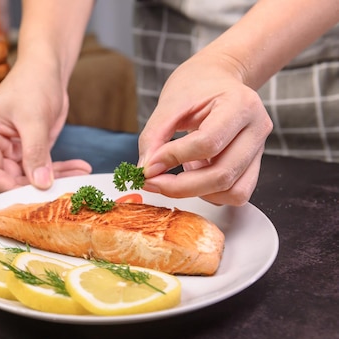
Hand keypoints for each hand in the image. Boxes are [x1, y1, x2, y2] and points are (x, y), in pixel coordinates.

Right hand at [0, 61, 91, 191]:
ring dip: (55, 178)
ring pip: (29, 176)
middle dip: (37, 185)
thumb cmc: (33, 81)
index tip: (36, 194)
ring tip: (79, 177)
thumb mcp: (34, 118)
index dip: (11, 187)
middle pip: (10, 178)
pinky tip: (79, 169)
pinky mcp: (28, 150)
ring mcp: (10, 149)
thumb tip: (40, 183)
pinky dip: (60, 170)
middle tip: (62, 189)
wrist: (47, 68)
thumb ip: (36, 153)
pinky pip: (42, 167)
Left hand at [138, 53, 272, 205]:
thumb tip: (146, 170)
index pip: (208, 143)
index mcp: (241, 104)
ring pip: (232, 192)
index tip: (148, 166)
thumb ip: (154, 136)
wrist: (218, 78)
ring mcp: (259, 150)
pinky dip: (210, 192)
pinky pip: (235, 194)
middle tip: (153, 182)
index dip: (174, 158)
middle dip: (181, 187)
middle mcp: (257, 128)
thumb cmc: (196, 86)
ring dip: (197, 192)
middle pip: (222, 175)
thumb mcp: (170, 102)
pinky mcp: (254, 165)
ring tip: (179, 172)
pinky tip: (195, 173)